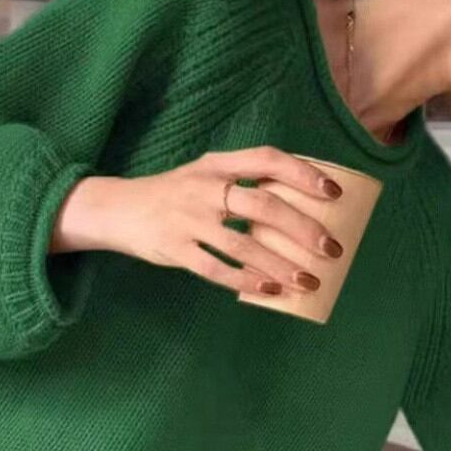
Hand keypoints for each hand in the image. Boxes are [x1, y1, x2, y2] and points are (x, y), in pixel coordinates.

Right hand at [52, 145, 345, 296]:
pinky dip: (246, 281)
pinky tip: (269, 291)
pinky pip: (216, 269)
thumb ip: (239, 182)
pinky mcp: (174, 249)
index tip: (333, 192)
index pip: (267, 160)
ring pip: (243, 245)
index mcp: (216, 165)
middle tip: (330, 249)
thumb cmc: (171, 194)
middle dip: (303, 228)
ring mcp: (188, 220)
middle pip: (263, 206)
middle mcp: (204, 188)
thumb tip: (293, 205)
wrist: (117, 209)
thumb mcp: (202, 175)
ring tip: (308, 280)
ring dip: (280, 265)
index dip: (304, 173)